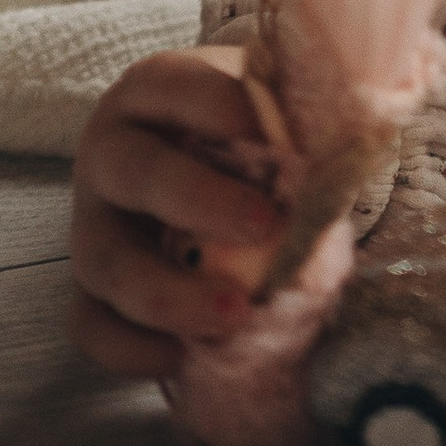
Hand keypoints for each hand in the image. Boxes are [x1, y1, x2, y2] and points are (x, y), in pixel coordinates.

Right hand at [67, 47, 286, 380]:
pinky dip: (130, 348)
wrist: (198, 171)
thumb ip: (297, 113)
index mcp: (153, 92)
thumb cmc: (241, 134)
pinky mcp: (87, 289)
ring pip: (105, 262)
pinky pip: (89, 325)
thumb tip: (359, 128)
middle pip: (136, 174)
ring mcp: (90, 225)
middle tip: (267, 225)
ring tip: (236, 316)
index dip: (220, 108)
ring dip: (169, 294)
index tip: (278, 140)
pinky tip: (181, 359)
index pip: (174, 87)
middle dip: (200, 201)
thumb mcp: (266, 106)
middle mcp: (109, 155)